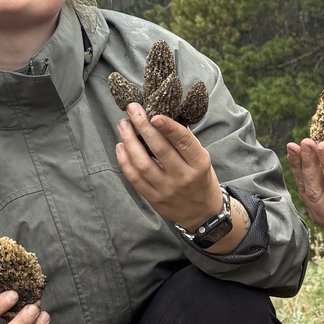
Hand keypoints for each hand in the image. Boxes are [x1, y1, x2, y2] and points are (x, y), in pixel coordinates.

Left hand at [115, 103, 224, 229]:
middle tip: (132, 109)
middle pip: (159, 149)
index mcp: (199, 164)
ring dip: (129, 141)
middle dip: (143, 126)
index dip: (168, 127)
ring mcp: (167, 190)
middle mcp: (183, 177)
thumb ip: (185, 141)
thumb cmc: (201, 179)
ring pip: (143, 164)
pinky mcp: (154, 199)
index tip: (155, 114)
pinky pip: (135, 179)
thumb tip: (164, 115)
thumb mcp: (202, 159)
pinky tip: (120, 146)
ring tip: (123, 125)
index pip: (183, 142)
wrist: (202, 213)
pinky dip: (125, 161)